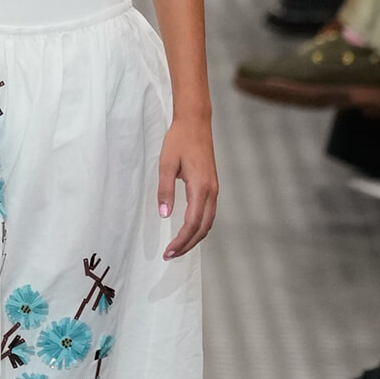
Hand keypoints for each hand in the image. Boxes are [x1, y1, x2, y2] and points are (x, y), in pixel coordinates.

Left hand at [158, 117, 216, 257]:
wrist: (195, 122)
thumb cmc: (179, 140)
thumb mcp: (166, 164)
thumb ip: (165, 190)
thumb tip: (164, 215)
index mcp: (200, 187)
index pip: (192, 223)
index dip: (181, 241)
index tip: (168, 252)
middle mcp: (211, 191)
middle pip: (203, 228)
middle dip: (187, 244)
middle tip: (170, 255)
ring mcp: (214, 189)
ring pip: (208, 222)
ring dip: (194, 238)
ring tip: (178, 247)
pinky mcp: (212, 186)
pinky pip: (209, 213)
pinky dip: (200, 227)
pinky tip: (188, 231)